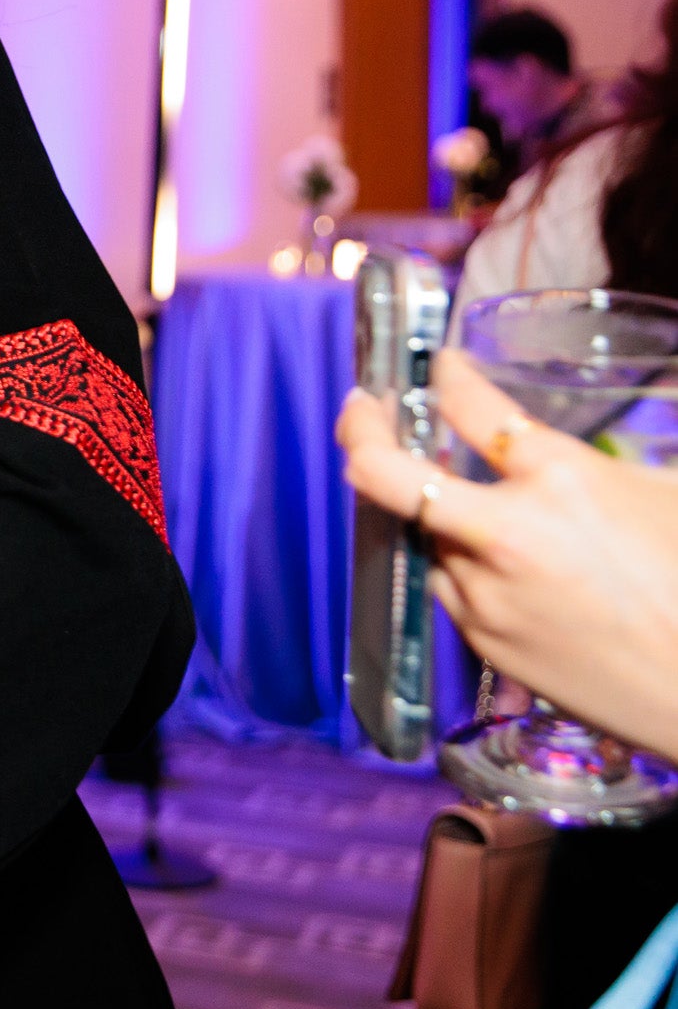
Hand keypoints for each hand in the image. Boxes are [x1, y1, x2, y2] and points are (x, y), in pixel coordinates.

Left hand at [338, 350, 677, 760]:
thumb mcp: (666, 494)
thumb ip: (600, 462)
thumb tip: (560, 441)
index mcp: (561, 480)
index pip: (470, 405)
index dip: (446, 375)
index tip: (440, 367)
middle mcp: (505, 535)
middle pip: (385, 471)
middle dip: (361, 429)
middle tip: (362, 407)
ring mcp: (483, 593)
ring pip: (421, 533)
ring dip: (429, 509)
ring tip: (443, 489)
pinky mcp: (482, 641)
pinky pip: (448, 583)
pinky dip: (458, 561)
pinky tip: (487, 557)